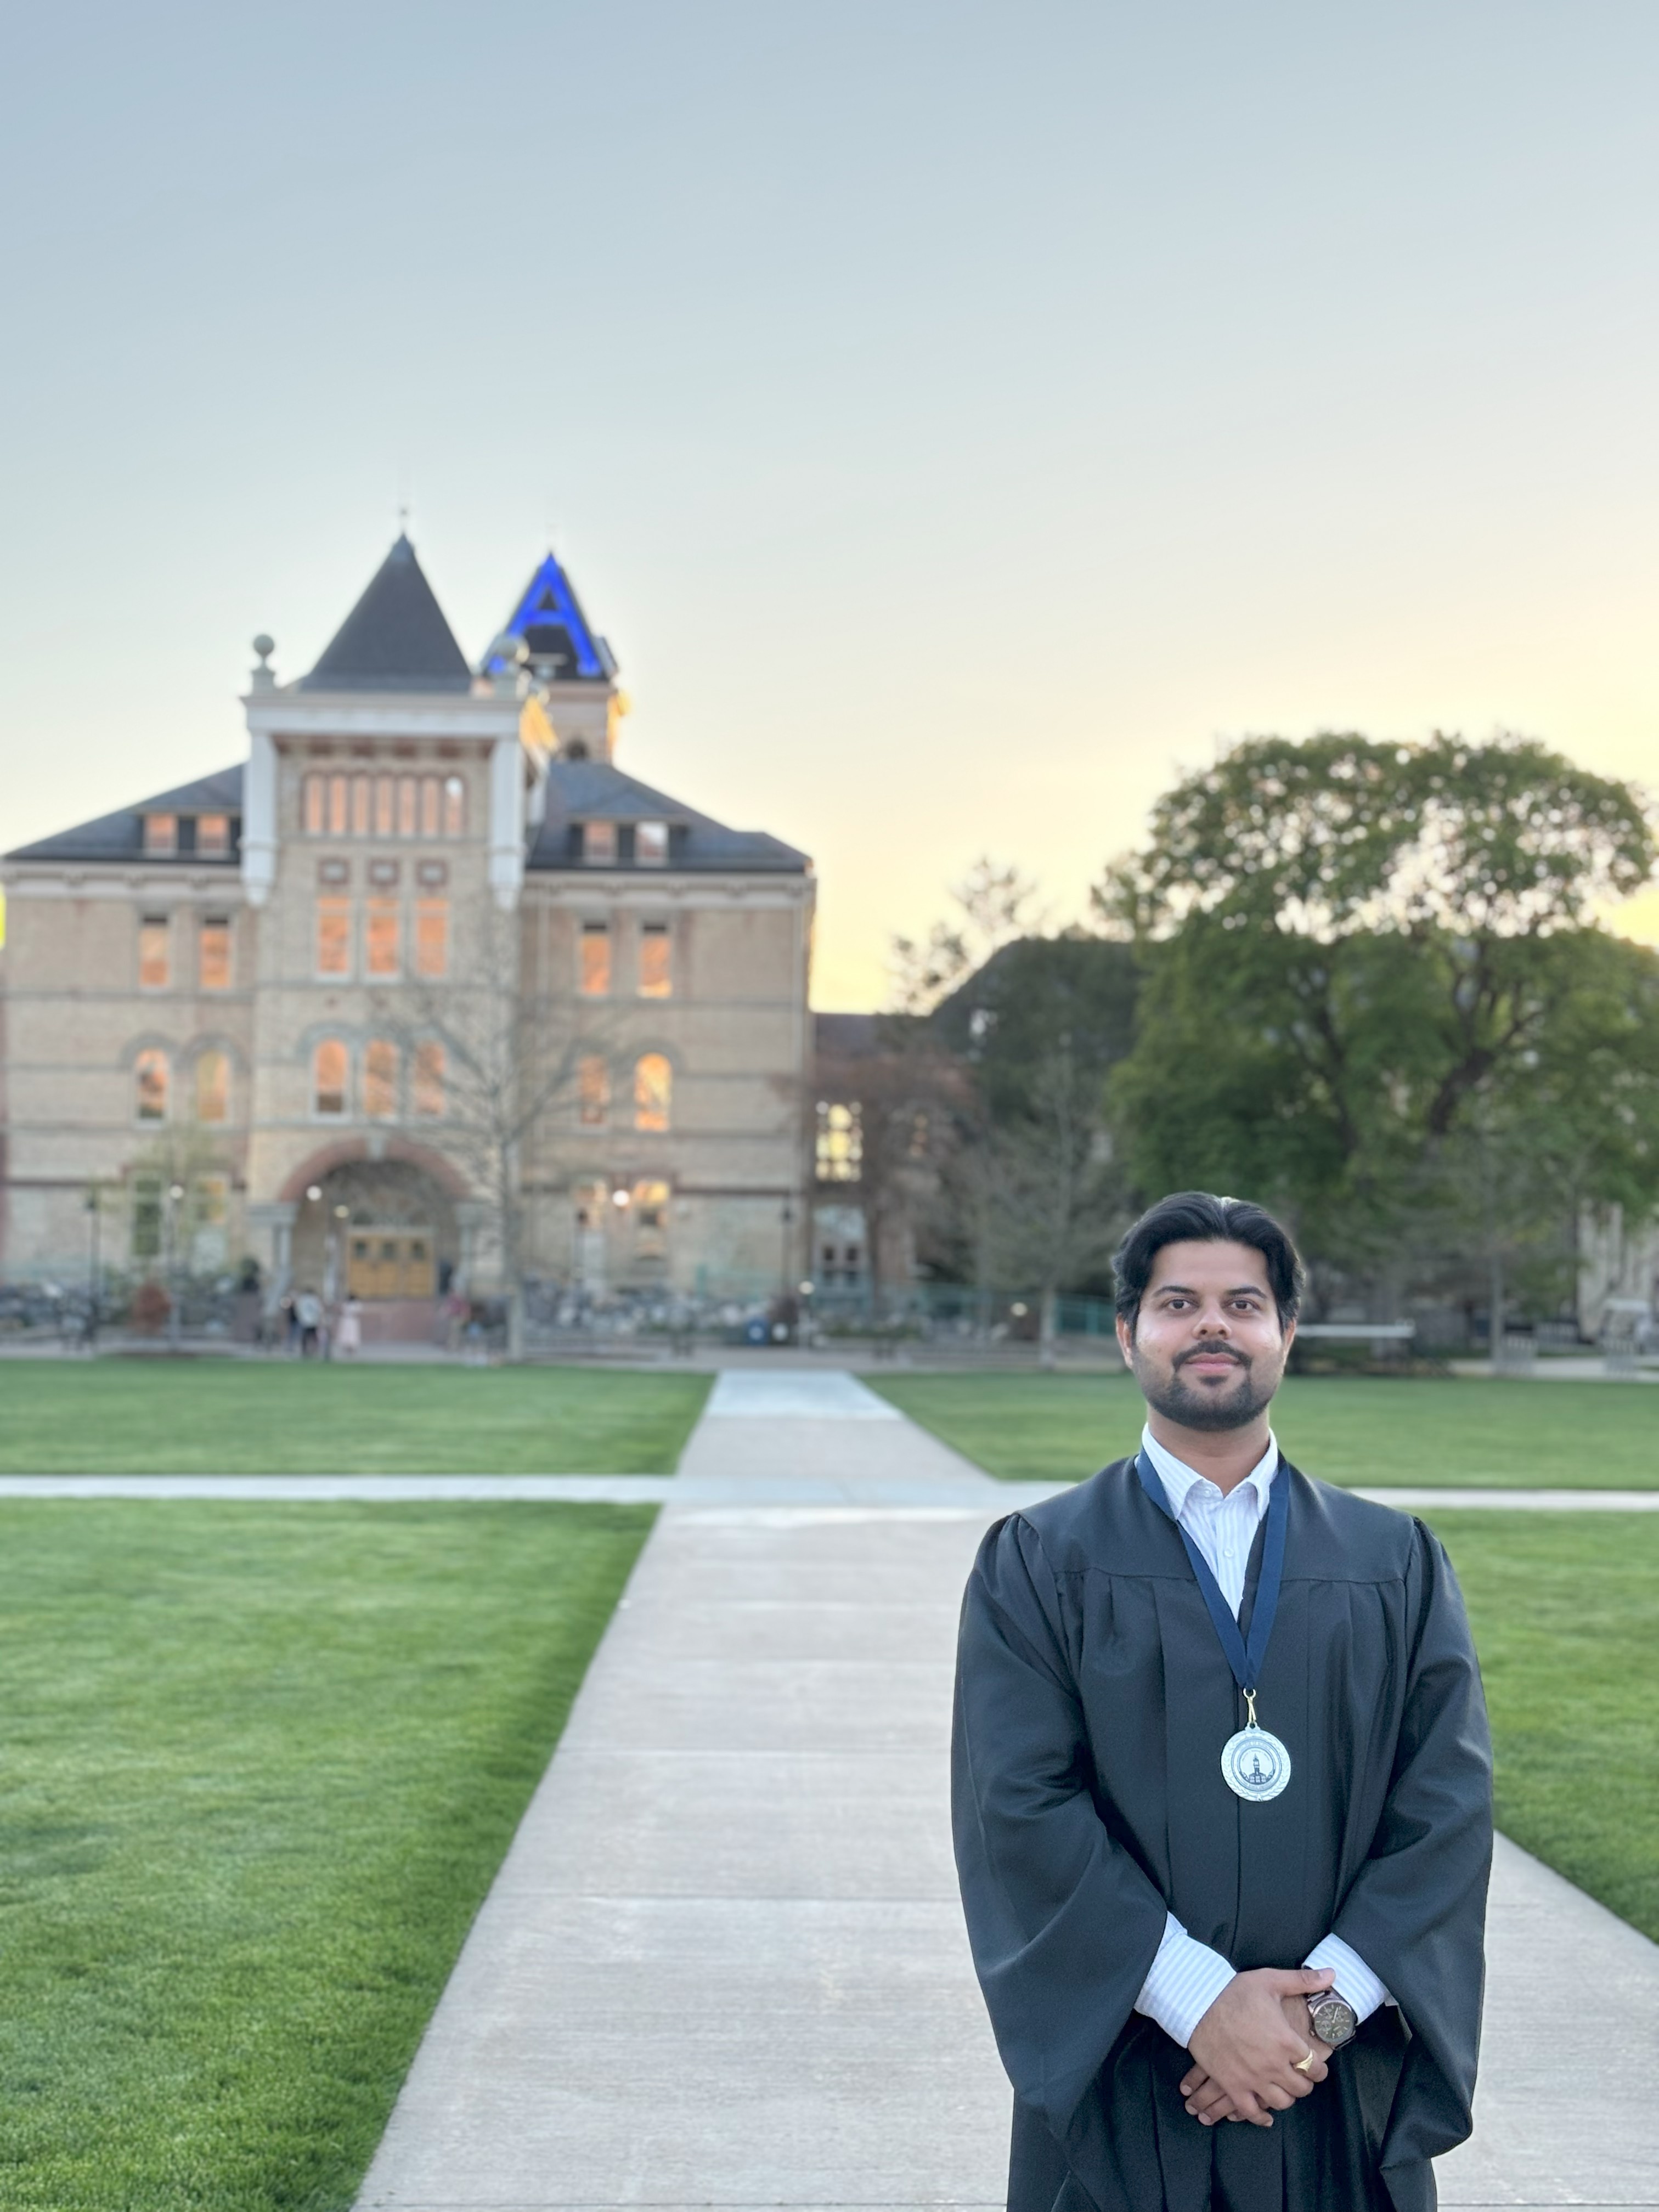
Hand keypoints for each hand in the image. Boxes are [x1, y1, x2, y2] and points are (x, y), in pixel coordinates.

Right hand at [1180, 1968, 1333, 2126]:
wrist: (1199, 2003)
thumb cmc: (1235, 1992)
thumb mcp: (1270, 1980)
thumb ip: (1304, 1981)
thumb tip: (1332, 1973)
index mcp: (1286, 2041)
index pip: (1315, 2066)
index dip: (1319, 2068)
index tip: (1316, 2066)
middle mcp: (1274, 2065)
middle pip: (1301, 2088)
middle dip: (1305, 2083)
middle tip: (1300, 2076)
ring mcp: (1253, 2078)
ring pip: (1281, 2102)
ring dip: (1286, 2097)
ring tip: (1284, 2088)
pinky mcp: (1233, 2086)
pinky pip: (1251, 2112)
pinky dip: (1260, 2118)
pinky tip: (1265, 2116)